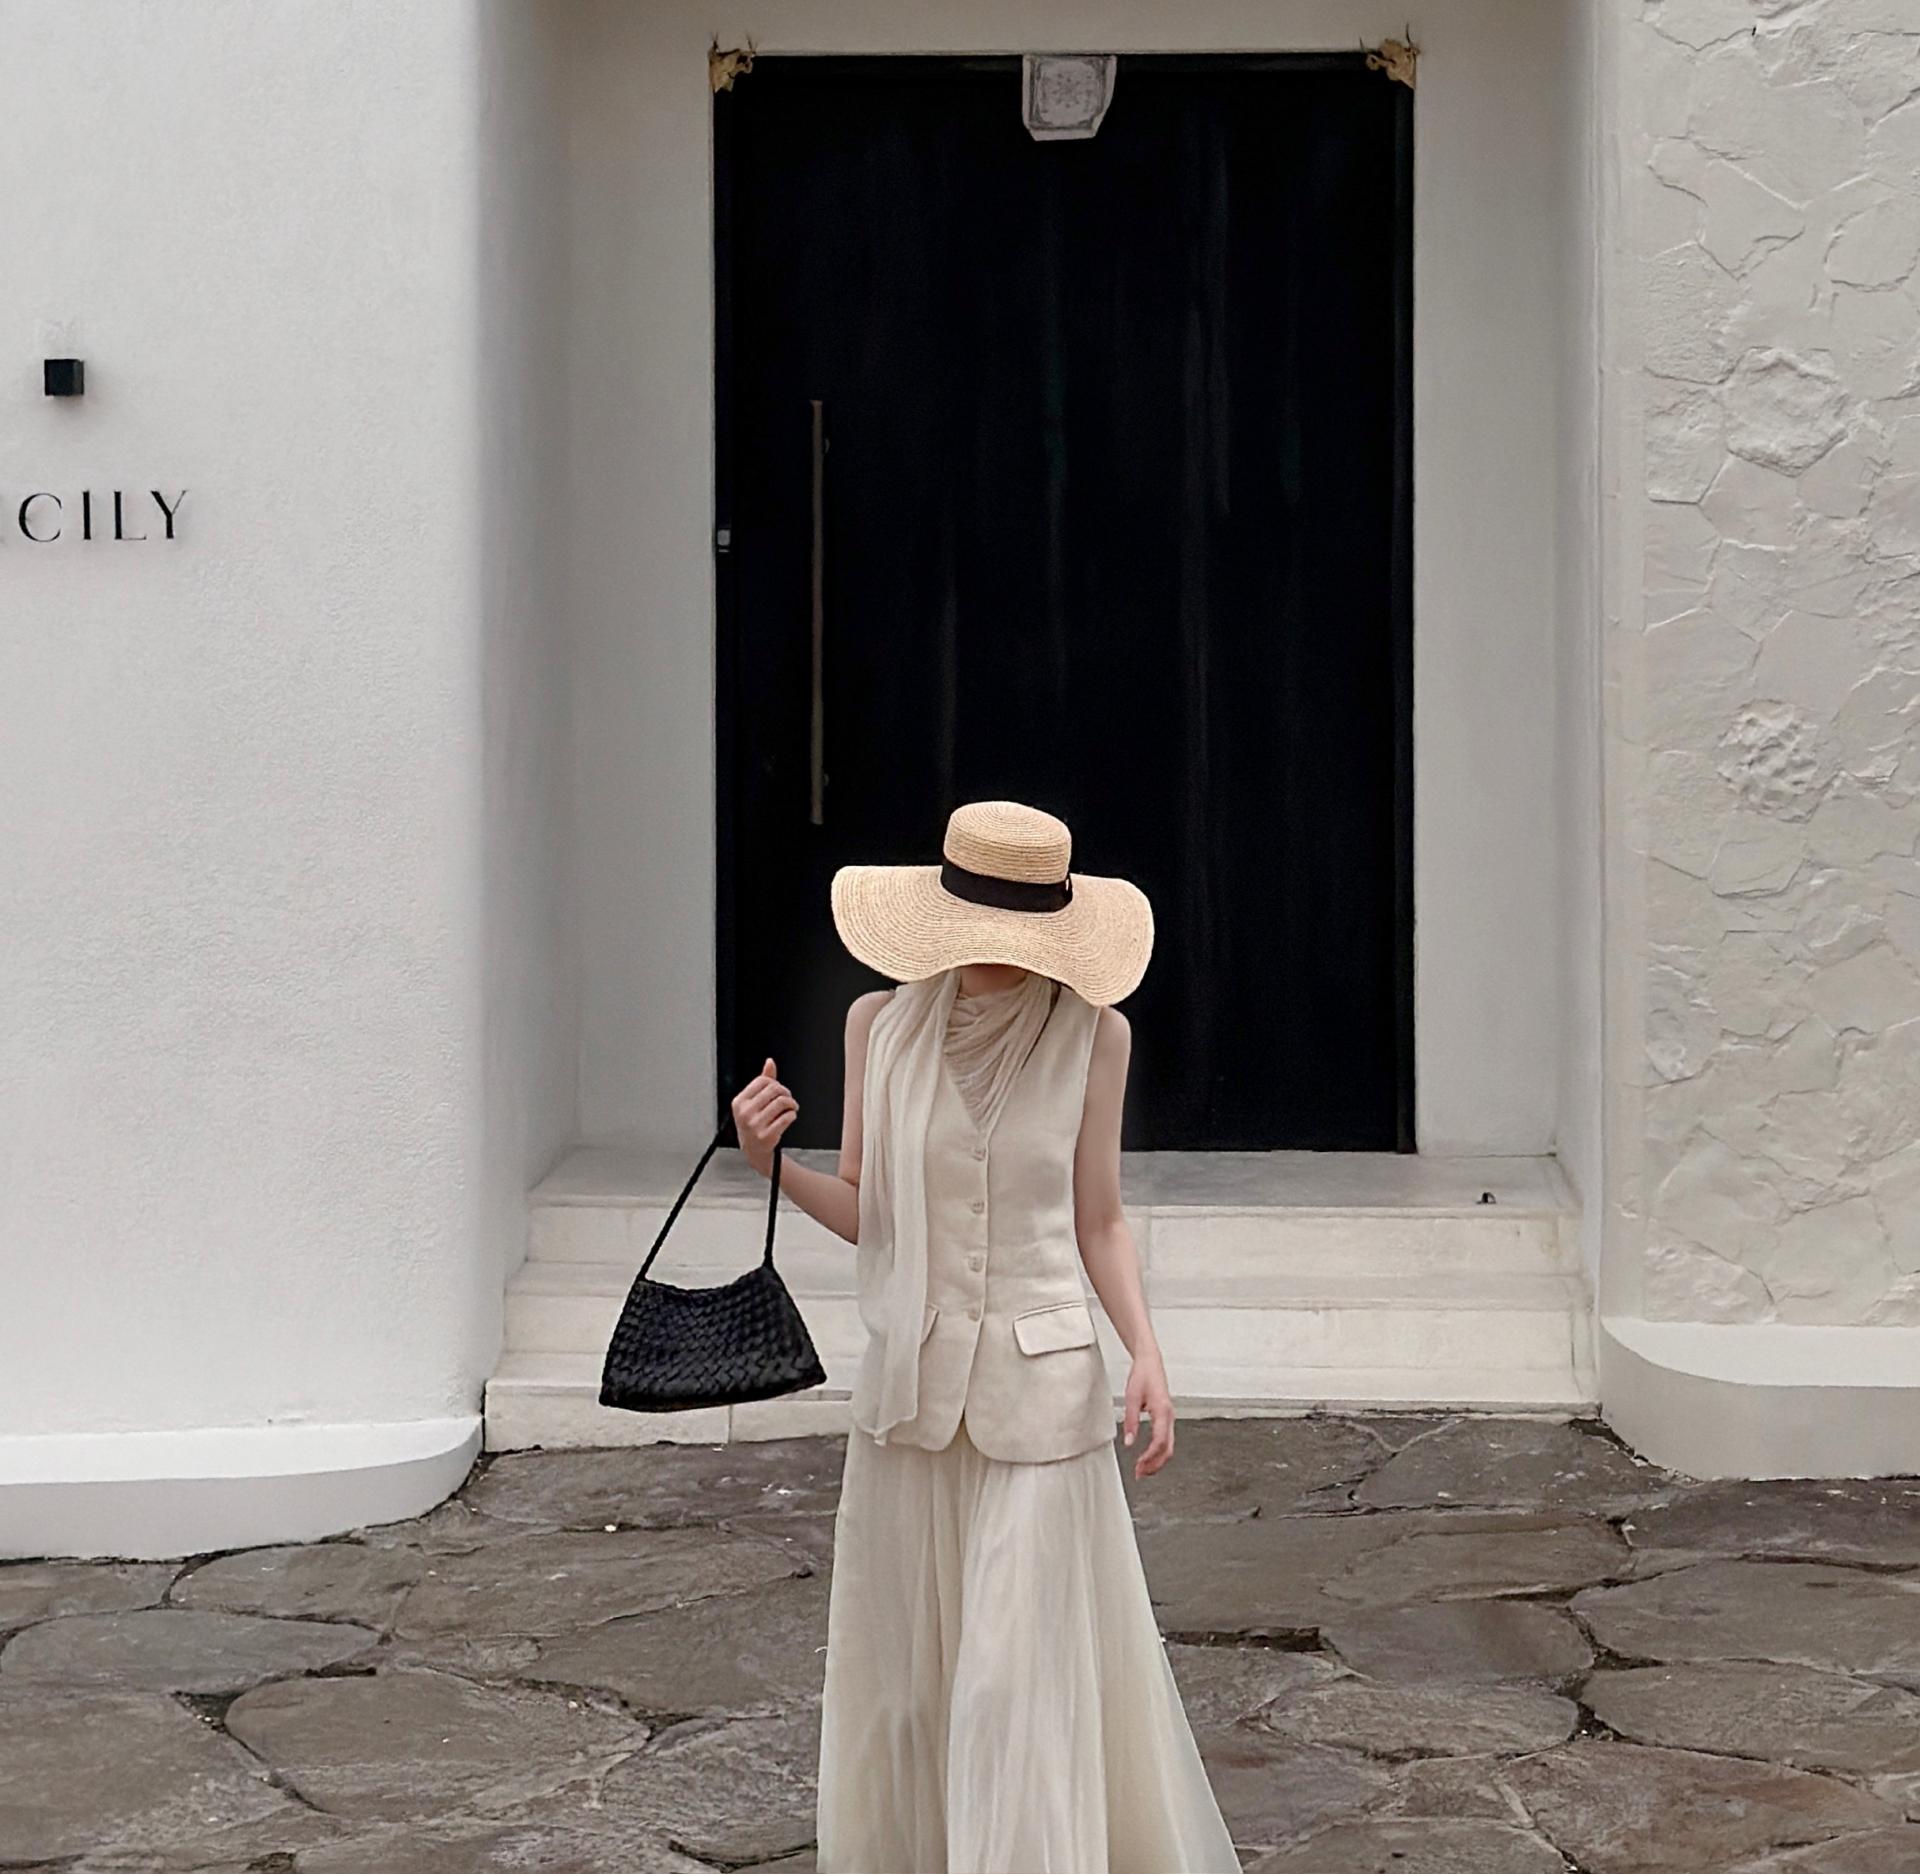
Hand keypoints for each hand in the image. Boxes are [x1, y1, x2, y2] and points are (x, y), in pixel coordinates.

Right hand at [731, 1056, 796, 1176]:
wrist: (754, 1151)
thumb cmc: (755, 1122)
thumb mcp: (754, 1102)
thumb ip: (763, 1081)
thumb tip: (770, 1061)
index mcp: (739, 1102)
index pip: (763, 1081)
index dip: (776, 1083)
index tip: (780, 1091)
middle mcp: (744, 1113)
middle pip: (774, 1090)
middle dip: (786, 1093)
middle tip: (789, 1100)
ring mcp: (754, 1126)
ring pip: (782, 1102)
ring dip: (792, 1104)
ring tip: (792, 1108)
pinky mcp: (766, 1136)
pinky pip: (787, 1118)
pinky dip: (792, 1115)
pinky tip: (790, 1117)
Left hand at [1122, 1348, 1174, 1478]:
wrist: (1150, 1362)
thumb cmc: (1142, 1376)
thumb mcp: (1131, 1398)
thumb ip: (1131, 1421)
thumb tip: (1129, 1442)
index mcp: (1163, 1411)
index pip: (1160, 1442)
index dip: (1150, 1457)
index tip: (1139, 1466)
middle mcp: (1170, 1416)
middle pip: (1168, 1449)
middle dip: (1155, 1464)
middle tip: (1140, 1474)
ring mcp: (1170, 1418)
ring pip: (1169, 1446)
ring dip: (1157, 1460)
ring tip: (1142, 1469)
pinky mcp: (1166, 1417)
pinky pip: (1166, 1439)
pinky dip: (1158, 1451)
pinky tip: (1147, 1456)